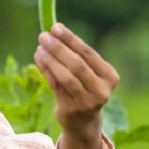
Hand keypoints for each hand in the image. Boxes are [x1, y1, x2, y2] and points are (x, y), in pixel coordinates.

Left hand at [34, 23, 119, 138]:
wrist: (83, 121)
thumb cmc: (85, 87)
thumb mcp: (89, 72)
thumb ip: (76, 54)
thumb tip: (53, 30)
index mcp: (110, 77)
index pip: (89, 54)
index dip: (71, 39)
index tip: (56, 27)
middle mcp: (101, 90)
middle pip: (77, 65)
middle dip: (59, 48)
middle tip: (43, 36)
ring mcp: (86, 102)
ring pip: (66, 76)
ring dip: (50, 59)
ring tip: (39, 47)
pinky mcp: (70, 110)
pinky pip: (55, 86)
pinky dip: (46, 70)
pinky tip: (39, 58)